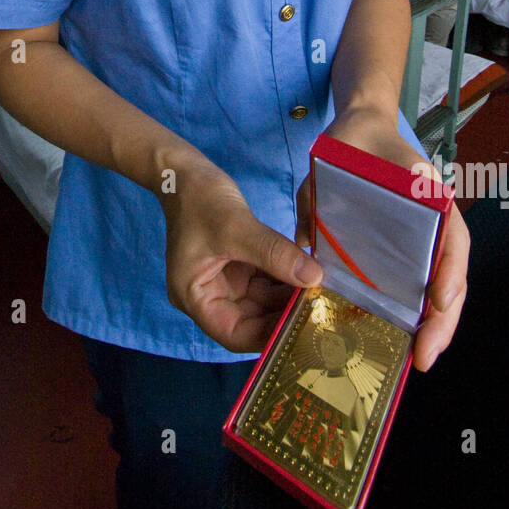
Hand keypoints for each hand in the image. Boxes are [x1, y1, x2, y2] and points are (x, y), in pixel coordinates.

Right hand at [162, 164, 321, 353]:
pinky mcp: (239, 266)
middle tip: (320, 309)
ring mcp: (226, 282)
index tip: (302, 327)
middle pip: (252, 321)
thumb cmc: (200, 201)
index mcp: (195, 297)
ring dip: (289, 297)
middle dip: (284, 315)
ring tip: (322, 293)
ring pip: (263, 302)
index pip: (235, 334)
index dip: (268, 336)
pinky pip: (266, 282)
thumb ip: (274, 254)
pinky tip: (310, 275)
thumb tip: (314, 278)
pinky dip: (286, 279)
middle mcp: (210, 296)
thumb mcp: (236, 228)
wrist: (186, 172)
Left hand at [293, 107, 468, 371]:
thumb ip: (317, 199)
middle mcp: (433, 222)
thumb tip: (307, 243)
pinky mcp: (403, 251)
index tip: (439, 301)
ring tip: (420, 358)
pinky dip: (415, 312)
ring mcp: (422, 238)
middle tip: (425, 358)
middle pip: (452, 274)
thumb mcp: (331, 164)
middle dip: (444, 320)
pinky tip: (403, 338)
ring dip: (435, 324)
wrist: (359, 131)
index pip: (451, 237)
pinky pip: (416, 284)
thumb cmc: (352, 147)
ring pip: (441, 286)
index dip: (449, 271)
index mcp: (426, 196)